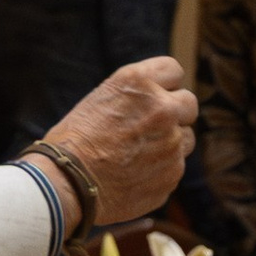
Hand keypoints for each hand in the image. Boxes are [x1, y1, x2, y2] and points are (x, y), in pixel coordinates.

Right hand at [47, 56, 196, 226]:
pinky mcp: (173, 172)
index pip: (173, 70)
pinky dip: (161, 170)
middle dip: (176, 114)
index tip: (159, 96)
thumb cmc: (72, 143)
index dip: (167, 84)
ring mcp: (171, 142)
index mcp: (138, 82)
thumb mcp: (99, 100)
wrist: (66, 185)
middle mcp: (161, 108)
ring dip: (170, 144)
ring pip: (186, 138)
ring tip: (139, 155)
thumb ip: (135, 97)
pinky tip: (135, 175)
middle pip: (189, 103)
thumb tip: (157, 101)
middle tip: (154, 128)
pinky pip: (175, 166)